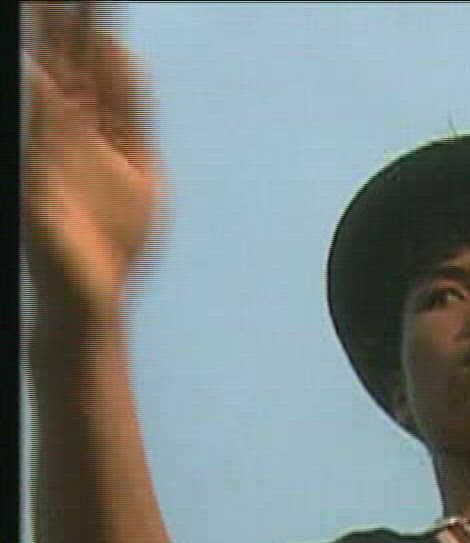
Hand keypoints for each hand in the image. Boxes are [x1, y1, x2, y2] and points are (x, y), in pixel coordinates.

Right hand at [22, 1, 163, 320]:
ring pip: (48, 94)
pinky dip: (45, 111)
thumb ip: (132, 115)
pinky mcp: (41, 187)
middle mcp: (68, 135)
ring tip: (41, 8)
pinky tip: (40, 76)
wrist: (93, 297)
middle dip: (62, 27)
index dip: (92, 30)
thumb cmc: (114, 237)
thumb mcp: (139, 168)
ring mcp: (51, 157)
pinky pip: (42, 143)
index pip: (91, 67)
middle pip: (65, 69)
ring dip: (44, 53)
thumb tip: (123, 56)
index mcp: (94, 130)